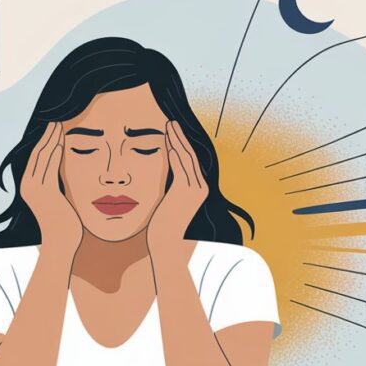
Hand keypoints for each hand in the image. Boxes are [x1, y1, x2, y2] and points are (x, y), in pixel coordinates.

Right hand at [20, 122, 82, 256]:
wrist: (61, 242)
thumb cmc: (63, 223)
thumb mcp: (56, 199)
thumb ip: (55, 185)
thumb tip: (60, 173)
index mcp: (28, 187)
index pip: (35, 158)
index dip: (43, 141)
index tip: (52, 128)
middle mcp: (28, 186)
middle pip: (37, 153)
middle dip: (46, 136)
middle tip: (55, 120)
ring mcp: (36, 189)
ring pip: (43, 156)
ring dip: (51, 139)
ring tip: (58, 124)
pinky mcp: (46, 191)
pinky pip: (50, 165)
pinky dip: (56, 151)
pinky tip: (60, 140)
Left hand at [147, 120, 207, 258]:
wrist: (166, 245)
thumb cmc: (164, 228)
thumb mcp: (169, 204)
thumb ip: (171, 191)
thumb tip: (165, 183)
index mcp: (198, 190)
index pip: (190, 162)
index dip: (181, 144)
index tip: (172, 131)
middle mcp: (201, 188)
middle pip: (191, 156)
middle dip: (180, 137)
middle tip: (171, 121)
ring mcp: (195, 190)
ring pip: (186, 158)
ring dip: (177, 140)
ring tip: (169, 125)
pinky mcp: (186, 193)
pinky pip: (181, 168)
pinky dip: (175, 153)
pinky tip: (168, 141)